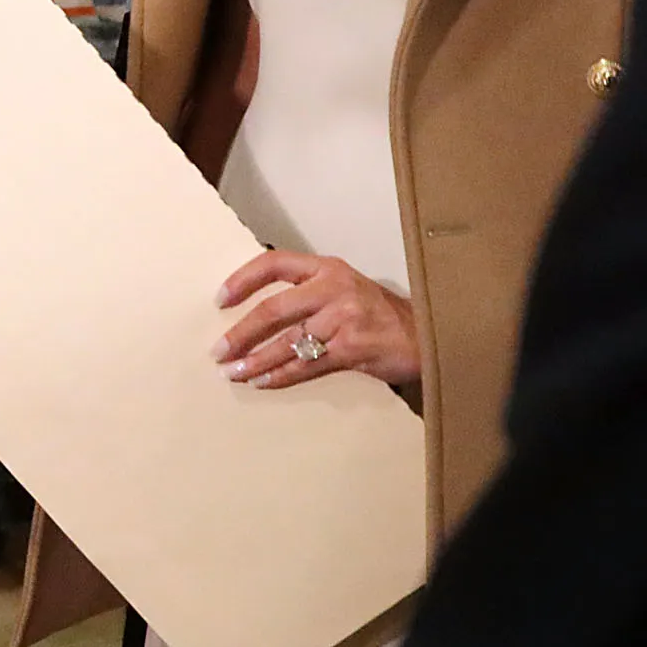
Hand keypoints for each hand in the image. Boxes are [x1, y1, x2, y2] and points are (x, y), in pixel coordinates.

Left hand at [213, 250, 420, 389]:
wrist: (428, 334)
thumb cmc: (379, 314)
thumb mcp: (344, 288)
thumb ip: (308, 293)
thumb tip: (257, 314)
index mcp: (327, 268)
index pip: (273, 264)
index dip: (242, 281)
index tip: (219, 300)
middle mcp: (333, 289)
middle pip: (273, 310)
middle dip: (240, 334)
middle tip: (218, 352)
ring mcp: (343, 319)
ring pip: (286, 343)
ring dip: (254, 361)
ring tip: (232, 373)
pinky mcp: (351, 349)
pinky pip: (305, 366)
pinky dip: (279, 376)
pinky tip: (261, 382)